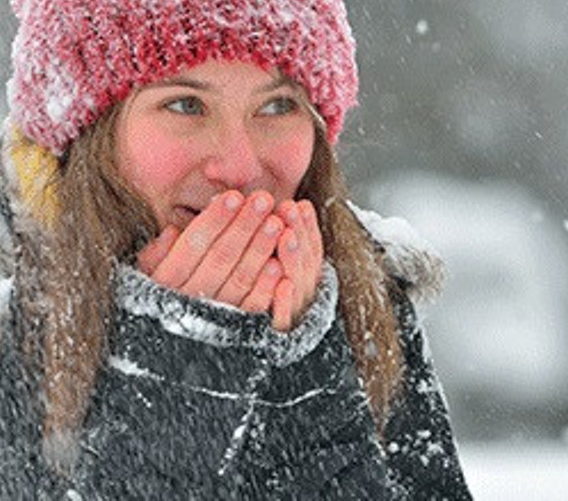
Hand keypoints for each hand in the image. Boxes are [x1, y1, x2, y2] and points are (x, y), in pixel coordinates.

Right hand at [135, 193, 322, 331]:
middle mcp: (186, 301)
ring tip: (276, 223)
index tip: (234, 197)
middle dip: (243, 226)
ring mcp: (210, 320)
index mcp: (163, 283)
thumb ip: (155, 256)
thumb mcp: (142, 281)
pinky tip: (278, 266)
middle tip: (264, 199)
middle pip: (219, 257)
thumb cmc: (151, 307)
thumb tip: (173, 230)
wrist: (160, 368)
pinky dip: (265, 290)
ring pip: (238, 280)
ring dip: (259, 250)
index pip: (192, 245)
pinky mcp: (231, 336)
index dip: (214, 220)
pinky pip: (250, 311)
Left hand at [266, 199, 324, 331]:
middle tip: (288, 209)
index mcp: (302, 283)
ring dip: (293, 258)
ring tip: (285, 234)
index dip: (307, 228)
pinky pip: (282, 321)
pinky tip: (282, 285)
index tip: (300, 204)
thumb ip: (279, 243)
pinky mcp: (274, 339)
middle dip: (299, 233)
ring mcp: (291, 318)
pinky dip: (284, 303)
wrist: (257, 363)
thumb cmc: (257, 304)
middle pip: (305, 264)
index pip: (311, 252)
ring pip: (297, 286)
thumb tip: (291, 205)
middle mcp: (300, 300)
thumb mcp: (278, 271)